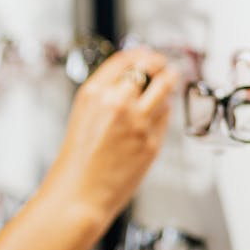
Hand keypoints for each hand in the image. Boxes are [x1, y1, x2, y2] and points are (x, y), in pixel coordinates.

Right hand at [41, 47, 178, 237]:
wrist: (79, 195)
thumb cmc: (78, 161)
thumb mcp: (83, 116)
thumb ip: (106, 95)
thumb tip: (134, 78)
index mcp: (94, 93)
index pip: (125, 59)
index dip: (141, 54)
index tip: (149, 55)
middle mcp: (117, 103)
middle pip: (149, 69)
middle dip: (159, 66)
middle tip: (164, 67)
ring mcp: (137, 122)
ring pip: (165, 88)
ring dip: (170, 82)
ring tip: (171, 80)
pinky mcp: (151, 142)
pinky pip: (166, 115)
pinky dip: (166, 108)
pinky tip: (162, 109)